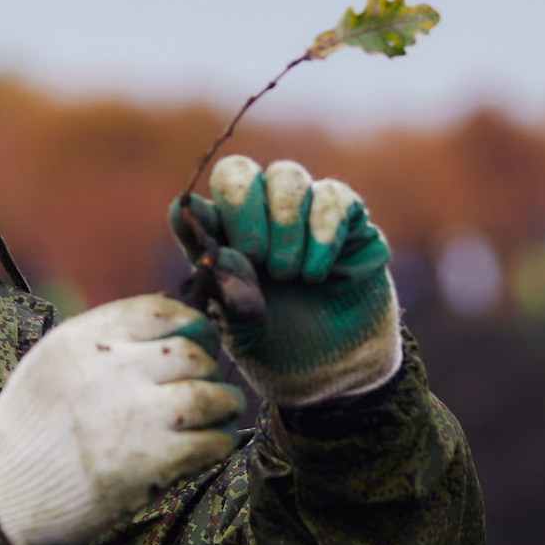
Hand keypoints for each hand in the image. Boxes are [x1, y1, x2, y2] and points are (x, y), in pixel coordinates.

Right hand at [0, 295, 243, 544]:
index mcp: (84, 340)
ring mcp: (132, 417)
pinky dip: (219, 441)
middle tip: (207, 380)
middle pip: (189, 351)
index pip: (158, 311)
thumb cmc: (28, 425)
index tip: (198, 337)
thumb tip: (163, 327)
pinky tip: (214, 443)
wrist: (2, 487)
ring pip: (207, 395)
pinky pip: (208, 442)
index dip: (190, 321)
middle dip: (207, 365)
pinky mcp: (146, 462)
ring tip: (222, 410)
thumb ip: (101, 340)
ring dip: (223, 402)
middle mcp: (111, 371)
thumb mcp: (52, 360)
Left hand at [169, 155, 402, 406]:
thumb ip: (227, 289)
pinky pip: (332, 196)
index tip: (204, 235)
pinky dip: (322, 232)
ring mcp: (303, 213)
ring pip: (286, 176)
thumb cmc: (281, 350)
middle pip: (238, 171)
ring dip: (285, 223)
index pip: (198, 207)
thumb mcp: (242, 330)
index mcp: (220, 242)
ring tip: (288, 273)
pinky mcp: (348, 219)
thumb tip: (215, 248)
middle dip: (243, 208)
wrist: (338, 373)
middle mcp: (258, 218)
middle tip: (255, 255)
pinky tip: (317, 271)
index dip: (196, 213)